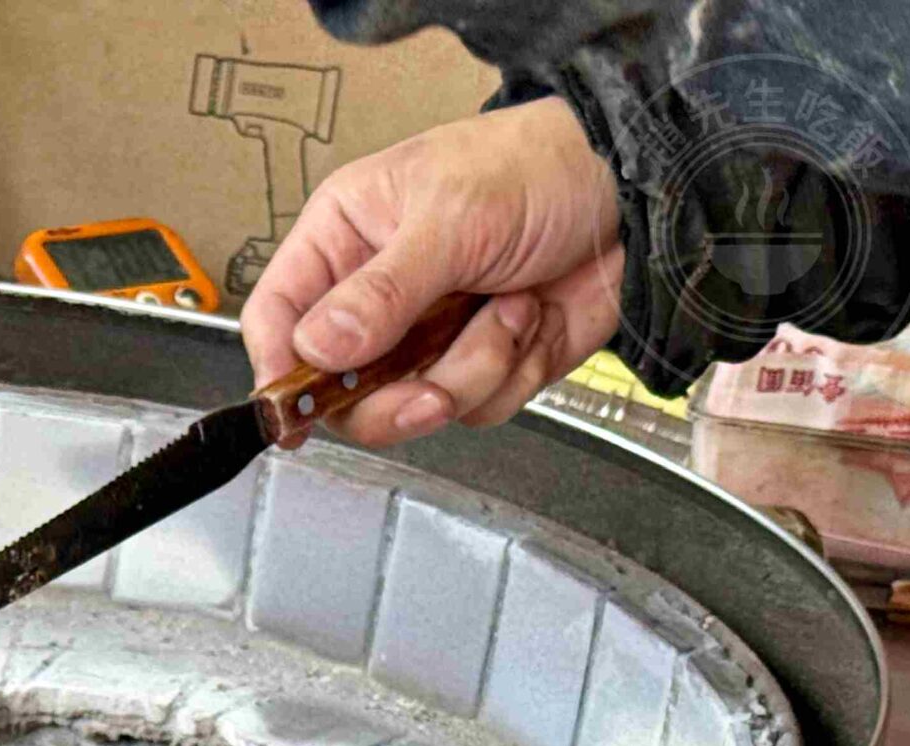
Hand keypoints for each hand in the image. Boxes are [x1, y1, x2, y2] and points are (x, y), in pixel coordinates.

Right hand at [240, 97, 624, 446]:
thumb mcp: (451, 219)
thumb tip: (316, 347)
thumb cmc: (535, 168)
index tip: (296, 412)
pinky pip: (475, 408)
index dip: (279, 371)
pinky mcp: (480, 364)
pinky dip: (512, 371)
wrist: (631, 189)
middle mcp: (377, 296)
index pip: (278, 318)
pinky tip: (531, 317)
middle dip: (392, 398)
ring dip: (473, 369)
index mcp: (345, 240)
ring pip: (412, 405)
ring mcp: (428, 336)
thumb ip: (381, 291)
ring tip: (509, 308)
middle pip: (340, 389)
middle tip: (430, 390)